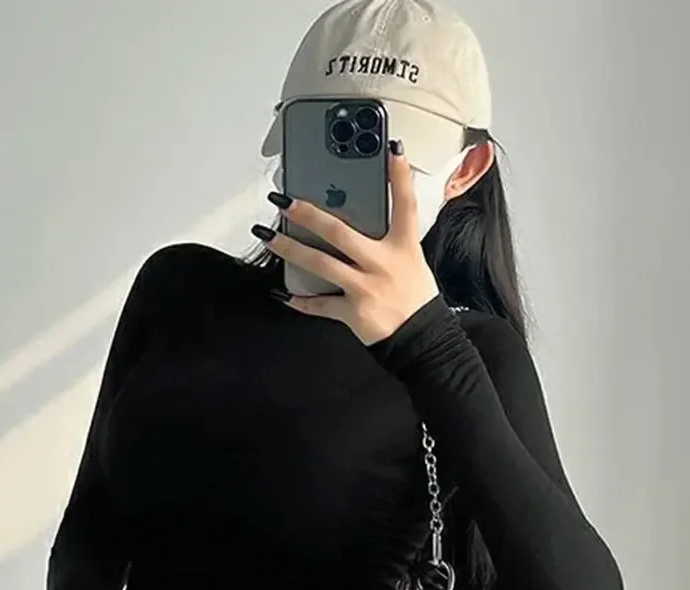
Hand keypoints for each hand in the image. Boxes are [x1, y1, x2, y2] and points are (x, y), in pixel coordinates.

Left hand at [253, 140, 439, 345]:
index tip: (391, 148)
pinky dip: (301, 300)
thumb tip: (365, 216)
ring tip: (268, 237)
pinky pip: (320, 304)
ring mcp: (366, 288)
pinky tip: (284, 293)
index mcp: (402, 247)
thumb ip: (390, 237)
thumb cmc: (414, 297)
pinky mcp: (353, 312)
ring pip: (321, 264)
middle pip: (340, 232)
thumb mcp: (412, 260)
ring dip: (290, 249)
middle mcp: (382, 264)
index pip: (405, 205)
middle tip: (284, 200)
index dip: (400, 176)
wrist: (421, 340)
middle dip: (308, 214)